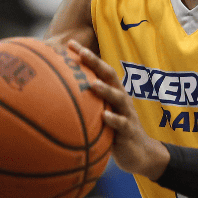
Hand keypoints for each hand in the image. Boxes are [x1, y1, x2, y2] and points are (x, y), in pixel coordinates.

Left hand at [68, 40, 169, 180]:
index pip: (100, 70)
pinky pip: (122, 124)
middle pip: (111, 77)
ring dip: (106, 90)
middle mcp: (122, 99)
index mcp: (114, 93)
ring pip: (119, 98)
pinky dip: (114, 119)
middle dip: (97, 63)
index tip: (69, 43)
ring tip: (93, 84)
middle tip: (82, 53)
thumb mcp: (102, 115)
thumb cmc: (116, 132)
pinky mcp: (130, 131)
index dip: (87, 56)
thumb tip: (57, 96)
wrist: (140, 154)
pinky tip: (105, 116)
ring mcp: (127, 114)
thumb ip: (88, 104)